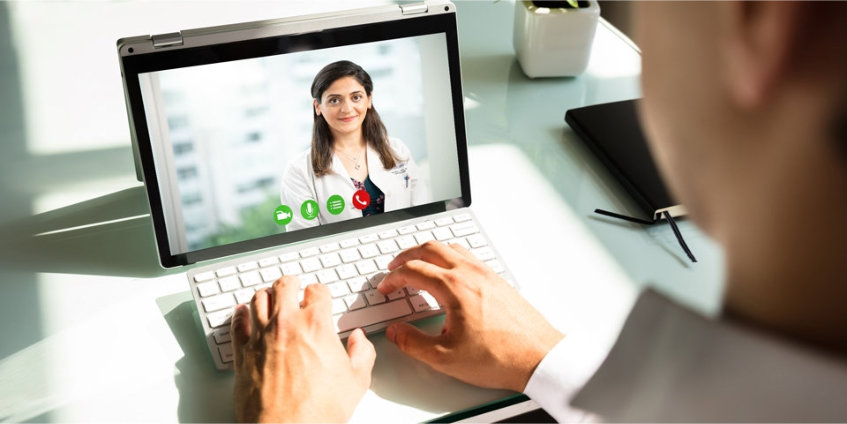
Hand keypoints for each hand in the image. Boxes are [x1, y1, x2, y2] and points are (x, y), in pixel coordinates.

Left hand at [230, 277, 375, 422]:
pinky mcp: (242, 353)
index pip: (318, 291)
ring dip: (266, 294)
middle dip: (291, 284)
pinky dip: (239, 315)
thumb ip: (362, 354)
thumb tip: (359, 341)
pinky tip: (242, 313)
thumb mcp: (357, 381)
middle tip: (294, 286)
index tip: (320, 296)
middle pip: (284, 286)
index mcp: (316, 325)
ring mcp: (261, 337)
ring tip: (270, 296)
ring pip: (258, 299)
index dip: (321, 292)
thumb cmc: (318, 410)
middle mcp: (286, 324)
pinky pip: (237, 325)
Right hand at [377, 241, 563, 392]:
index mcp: (454, 287)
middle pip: (429, 248)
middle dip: (406, 256)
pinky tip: (449, 274)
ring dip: (429, 252)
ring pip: (450, 248)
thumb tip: (395, 332)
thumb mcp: (445, 357)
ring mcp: (486, 273)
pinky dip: (449, 257)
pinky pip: (467, 256)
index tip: (385, 288)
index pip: (413, 270)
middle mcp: (470, 273)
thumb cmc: (500, 356)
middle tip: (394, 268)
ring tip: (418, 265)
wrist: (538, 356)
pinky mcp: (498, 280)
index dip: (393, 278)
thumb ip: (412, 343)